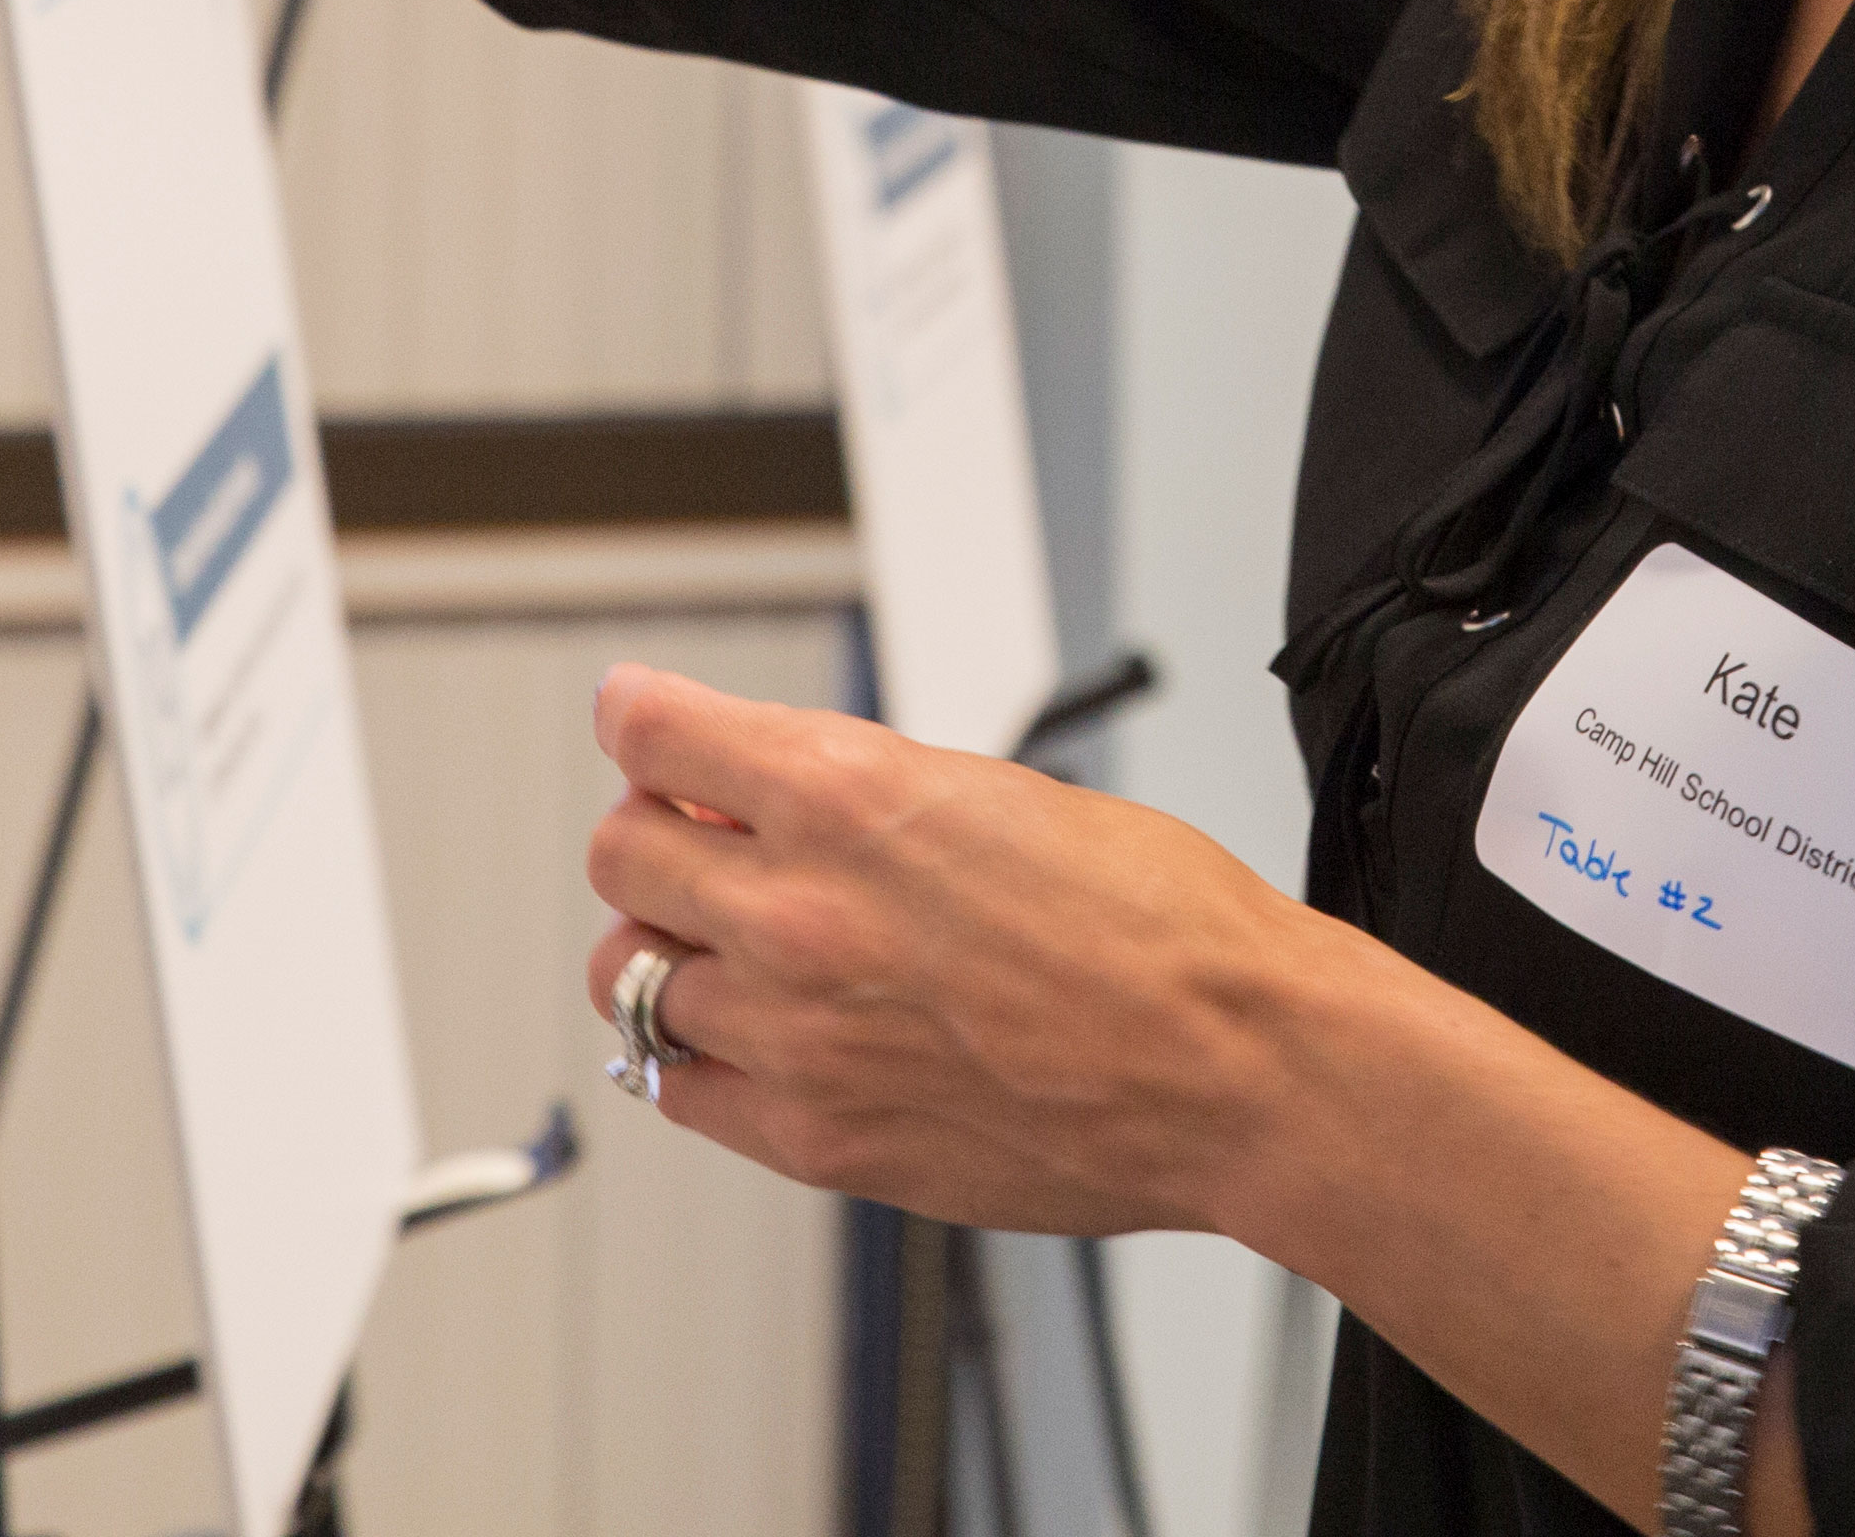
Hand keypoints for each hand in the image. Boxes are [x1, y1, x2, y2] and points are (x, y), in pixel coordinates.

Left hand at [579, 665, 1335, 1237]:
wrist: (1235, 1068)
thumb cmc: (1161, 927)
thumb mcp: (999, 792)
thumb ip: (859, 791)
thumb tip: (763, 792)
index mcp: (846, 796)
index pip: (651, 733)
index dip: (639, 718)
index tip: (640, 722)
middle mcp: (798, 912)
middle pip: (620, 853)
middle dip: (657, 831)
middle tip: (702, 839)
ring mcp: (794, 1035)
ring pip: (627, 975)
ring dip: (670, 947)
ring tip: (734, 947)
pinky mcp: (814, 1137)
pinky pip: (676, 1088)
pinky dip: (694, 1053)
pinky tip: (748, 1034)